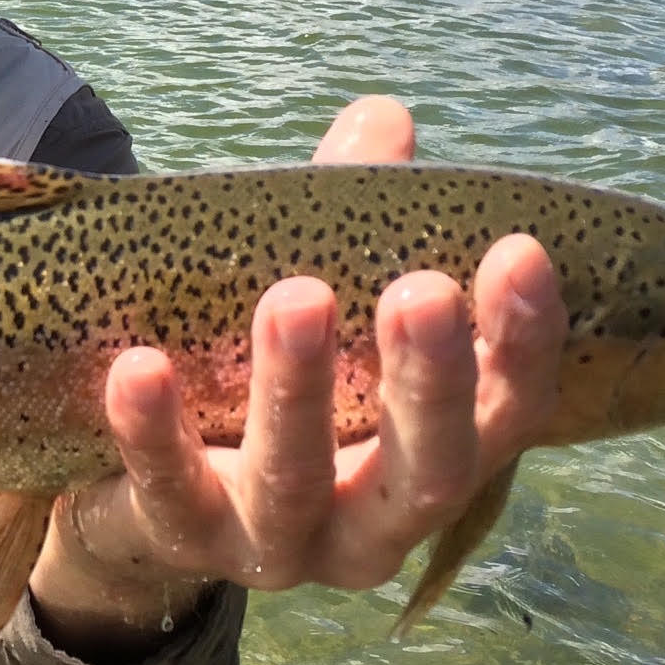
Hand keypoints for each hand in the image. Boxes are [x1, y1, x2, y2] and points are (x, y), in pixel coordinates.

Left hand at [26, 95, 567, 658]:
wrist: (147, 493)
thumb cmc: (263, 376)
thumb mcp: (317, 295)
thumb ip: (351, 216)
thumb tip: (384, 118)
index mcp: (431, 460)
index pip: (509, 415)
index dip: (524, 342)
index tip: (521, 251)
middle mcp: (373, 524)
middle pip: (427, 471)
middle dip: (428, 380)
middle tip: (420, 288)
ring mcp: (278, 546)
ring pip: (295, 484)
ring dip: (297, 391)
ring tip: (292, 299)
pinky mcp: (181, 540)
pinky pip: (166, 488)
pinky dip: (153, 430)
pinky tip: (140, 364)